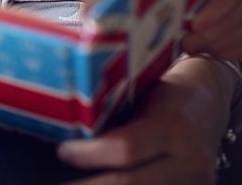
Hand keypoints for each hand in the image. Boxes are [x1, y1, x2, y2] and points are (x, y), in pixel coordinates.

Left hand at [56, 57, 228, 184]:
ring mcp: (193, 181)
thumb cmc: (167, 92)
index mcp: (172, 125)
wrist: (208, 103)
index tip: (63, 151)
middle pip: (130, 183)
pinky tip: (100, 184)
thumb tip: (69, 131)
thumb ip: (113, 117)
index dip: (88, 154)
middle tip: (59, 184)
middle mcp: (187, 159)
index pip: (125, 149)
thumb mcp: (141, 95)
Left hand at [183, 0, 241, 59]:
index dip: (211, 12)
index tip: (193, 25)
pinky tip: (207, 51)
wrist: (225, 5)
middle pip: (232, 20)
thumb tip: (169, 12)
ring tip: (192, 48)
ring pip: (239, 37)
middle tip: (186, 44)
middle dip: (207, 36)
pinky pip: (241, 48)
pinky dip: (223, 52)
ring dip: (213, 46)